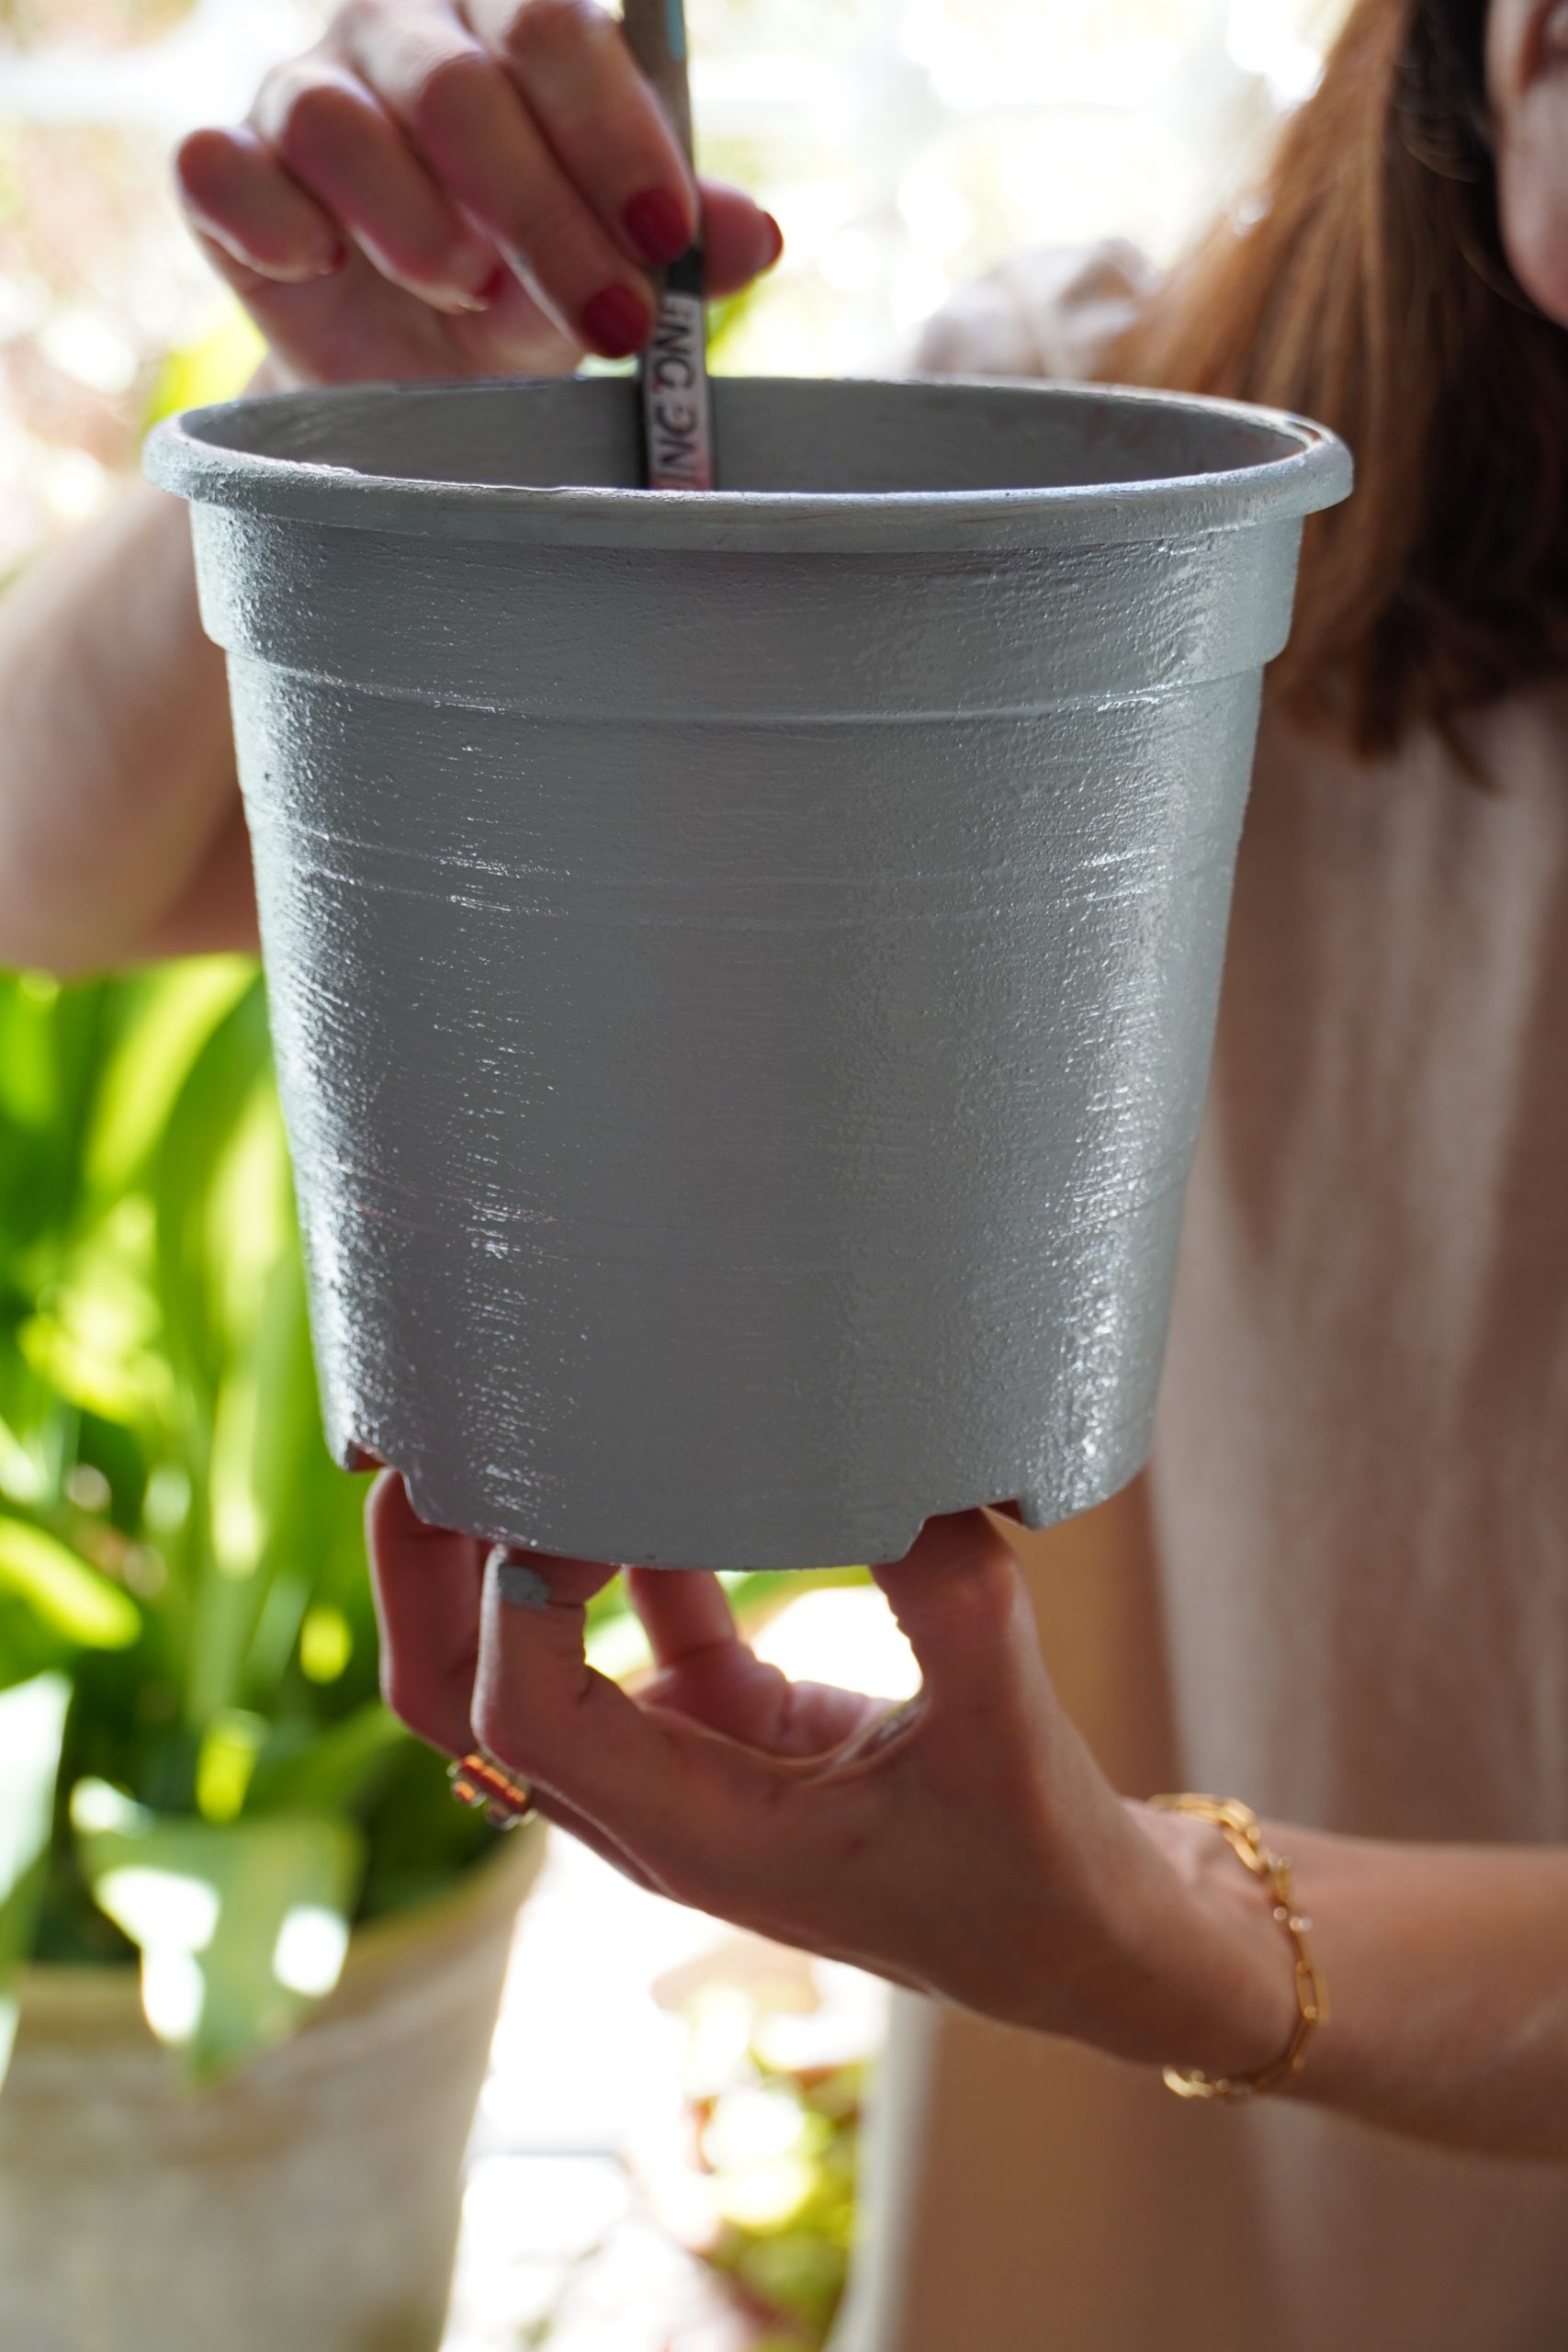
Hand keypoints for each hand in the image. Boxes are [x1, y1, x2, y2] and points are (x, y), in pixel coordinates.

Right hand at [173, 0, 782, 387]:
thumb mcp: (616, 265)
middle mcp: (398, 34)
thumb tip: (757, 237)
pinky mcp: (225, 172)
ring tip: (466, 292)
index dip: (613, 133)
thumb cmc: (529, 292)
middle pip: (458, 90)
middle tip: (605, 319)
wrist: (416, 386)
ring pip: (336, 124)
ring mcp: (300, 92)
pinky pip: (221, 170)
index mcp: (504, 25)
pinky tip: (327, 266)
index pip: (554, 28)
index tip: (664, 235)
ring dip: (419, 233)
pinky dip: (280, 226)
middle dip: (542, 221)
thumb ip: (683, 243)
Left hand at [368, 1477, 1297, 2073]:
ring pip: (517, 1650)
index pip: (528, 1718)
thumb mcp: (1004, 1728)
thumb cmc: (1036, 1867)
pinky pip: (630, 1608)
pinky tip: (643, 1441)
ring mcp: (674, 1753)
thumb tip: (901, 1454)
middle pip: (459, 1693)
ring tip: (504, 1417)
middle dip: (421, 1573)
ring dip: (488, 1546)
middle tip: (430, 1436)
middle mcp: (651, 1798)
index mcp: (694, 1832)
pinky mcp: (718, 1711)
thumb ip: (950, 1596)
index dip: (509, 1606)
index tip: (552, 1499)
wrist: (1071, 1934)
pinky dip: (615, 1531)